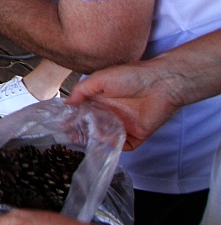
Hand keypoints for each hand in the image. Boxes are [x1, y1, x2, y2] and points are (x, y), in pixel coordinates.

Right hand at [67, 61, 184, 150]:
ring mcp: (123, 125)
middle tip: (71, 136)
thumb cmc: (131, 76)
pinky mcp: (136, 135)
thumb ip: (81, 89)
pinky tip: (104, 145)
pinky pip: (123, 146)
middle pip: (92, 127)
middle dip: (81, 133)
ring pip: (105, 138)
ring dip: (94, 141)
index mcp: (101, 99)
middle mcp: (110, 113)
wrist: (161, 84)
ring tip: (84, 142)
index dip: (73, 118)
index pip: (83, 112)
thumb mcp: (100, 78)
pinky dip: (114, 148)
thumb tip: (67, 103)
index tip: (62, 124)